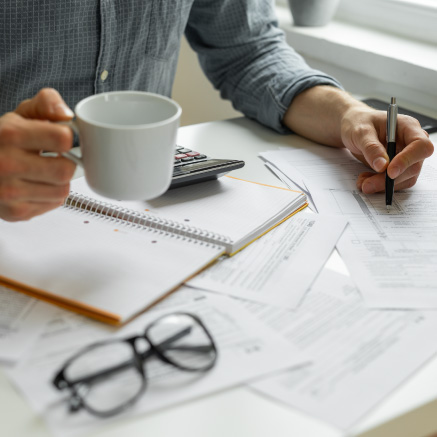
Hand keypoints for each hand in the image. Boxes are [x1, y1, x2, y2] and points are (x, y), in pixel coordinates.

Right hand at [0, 88, 75, 220]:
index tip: (61, 139)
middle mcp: (7, 164)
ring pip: (62, 190)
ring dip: (59, 181)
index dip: (67, 138)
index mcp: (10, 135)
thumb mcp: (21, 114)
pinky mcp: (15, 212)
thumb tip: (67, 115)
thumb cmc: (2, 140)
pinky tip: (35, 185)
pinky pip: (53, 204)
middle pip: (65, 170)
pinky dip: (50, 195)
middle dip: (65, 162)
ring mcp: (9, 192)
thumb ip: (47, 103)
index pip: (63, 139)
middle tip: (55, 158)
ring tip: (43, 172)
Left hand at [341, 105, 433, 193]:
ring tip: (363, 182)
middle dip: (390, 179)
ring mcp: (406, 157)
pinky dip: (380, 186)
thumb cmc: (359, 123)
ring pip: (405, 178)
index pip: (420, 145)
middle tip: (368, 185)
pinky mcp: (398, 168)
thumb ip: (371, 147)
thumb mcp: (360, 132)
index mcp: (408, 127)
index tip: (390, 171)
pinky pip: (395, 182)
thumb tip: (382, 166)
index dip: (407, 160)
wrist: (353, 128)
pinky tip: (366, 180)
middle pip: (413, 166)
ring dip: (384, 185)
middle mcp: (411, 143)